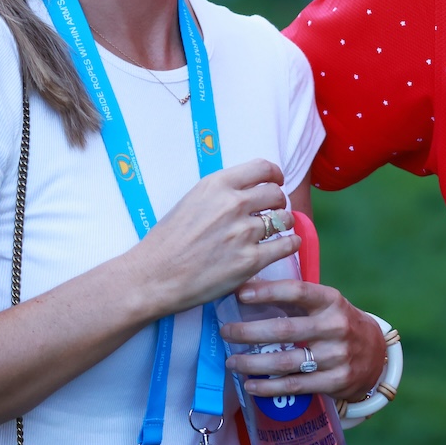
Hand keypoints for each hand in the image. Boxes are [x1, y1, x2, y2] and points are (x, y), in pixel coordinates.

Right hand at [126, 159, 295, 317]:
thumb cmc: (168, 241)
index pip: (263, 168)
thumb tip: (247, 191)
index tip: (276, 182)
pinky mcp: (250, 260)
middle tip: (273, 212)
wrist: (155, 275)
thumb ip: (220, 193)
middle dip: (278, 203)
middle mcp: (233, 204)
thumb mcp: (191, 201)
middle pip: (276, 194)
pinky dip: (290, 244)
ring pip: (284, 219)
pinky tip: (285, 245)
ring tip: (278, 231)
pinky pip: (287, 245)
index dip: (275, 175)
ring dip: (285, 223)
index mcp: (217, 185)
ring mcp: (243, 233)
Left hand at [221, 281, 384, 402]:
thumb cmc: (338, 323)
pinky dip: (268, 387)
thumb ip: (295, 299)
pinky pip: (294, 385)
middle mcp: (335, 327)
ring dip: (252, 363)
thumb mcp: (326, 304)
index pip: (297, 292)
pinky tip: (250, 385)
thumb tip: (247, 288)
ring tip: (232, 361)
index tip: (240, 293)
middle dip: (249, 332)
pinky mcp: (335, 381)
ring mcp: (336, 356)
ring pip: (285, 362)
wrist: (376, 354)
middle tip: (226, 332)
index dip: (267, 291)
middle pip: (284, 330)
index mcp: (331, 301)